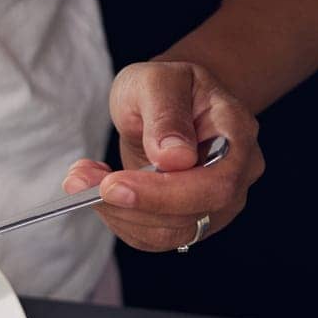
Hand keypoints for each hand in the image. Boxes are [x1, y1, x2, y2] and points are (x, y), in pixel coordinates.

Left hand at [63, 61, 263, 251]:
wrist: (169, 102)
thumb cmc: (166, 87)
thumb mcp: (158, 80)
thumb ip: (166, 113)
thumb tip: (175, 158)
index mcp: (238, 135)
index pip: (216, 183)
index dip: (164, 192)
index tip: (112, 184)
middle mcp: (237, 175)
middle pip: (192, 214)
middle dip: (130, 204)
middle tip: (80, 180)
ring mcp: (216, 204)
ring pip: (167, 233)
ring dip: (115, 212)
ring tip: (81, 178)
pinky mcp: (187, 220)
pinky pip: (151, 237)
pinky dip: (116, 218)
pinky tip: (96, 190)